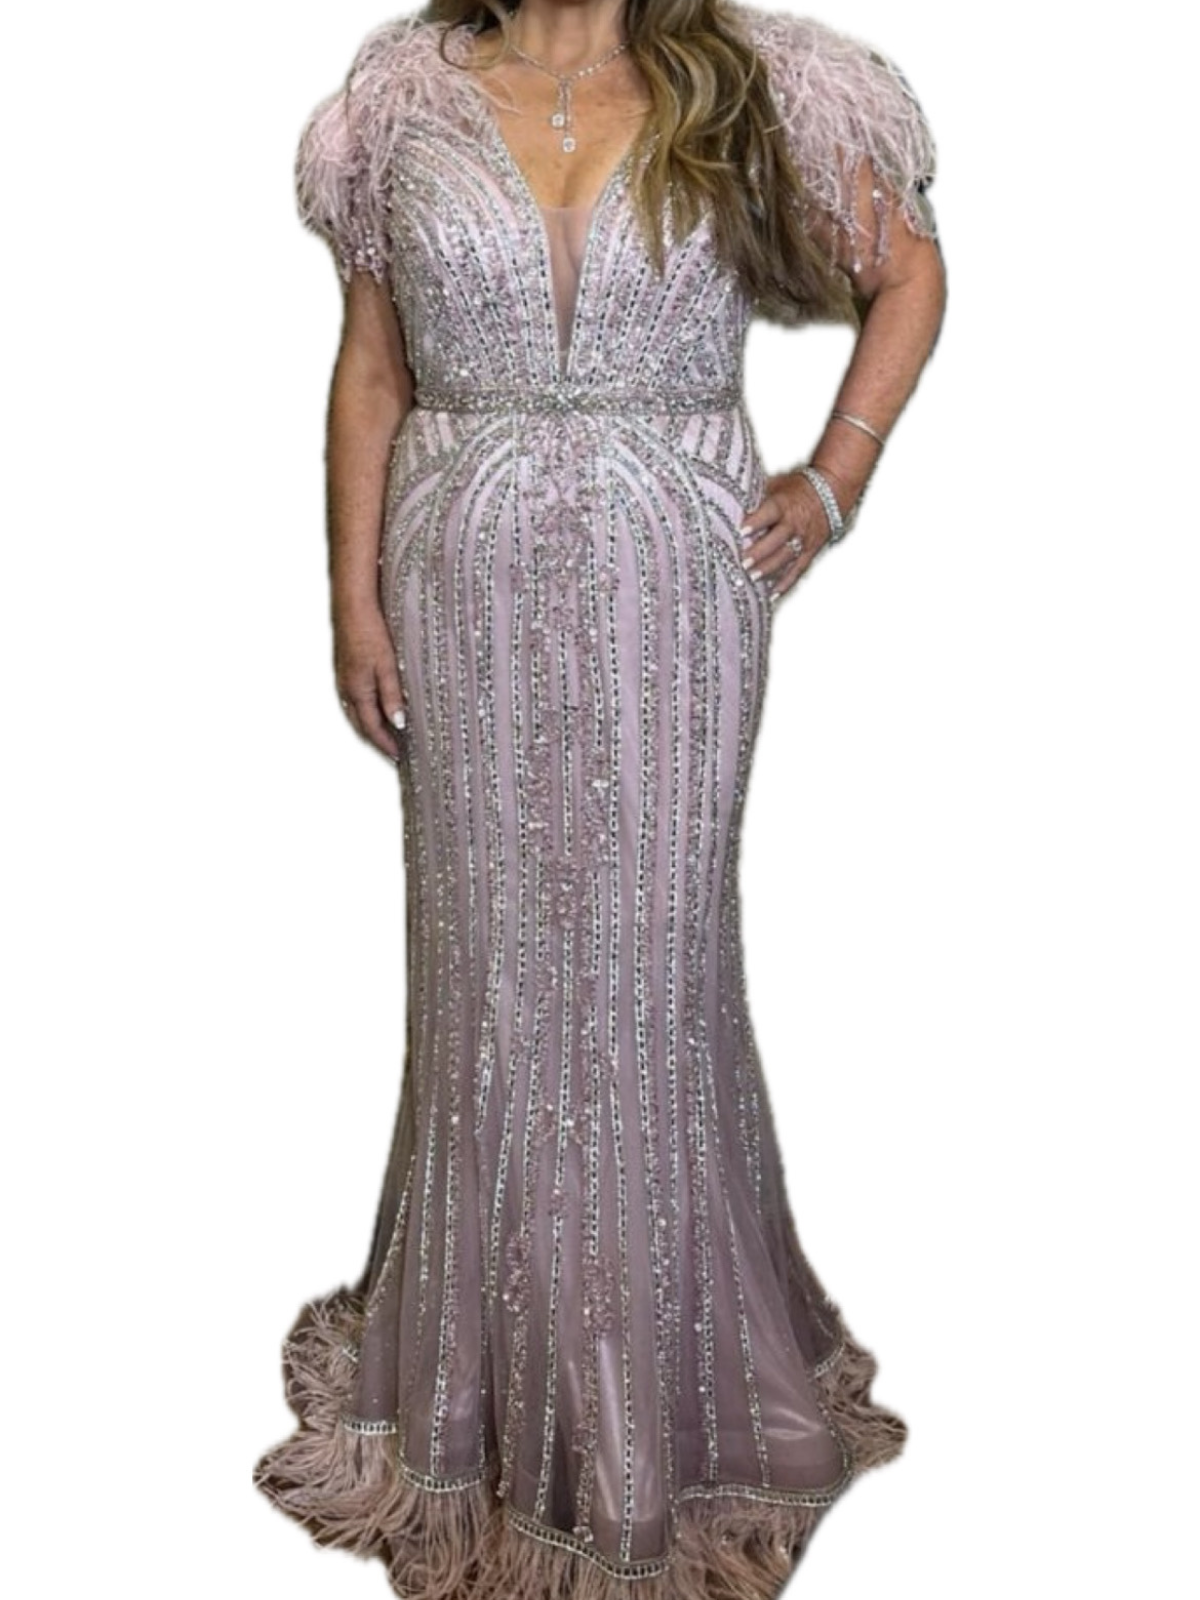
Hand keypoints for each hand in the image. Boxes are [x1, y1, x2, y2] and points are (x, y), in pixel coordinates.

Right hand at [333, 604, 406, 761]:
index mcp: (357, 691)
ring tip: (387, 734)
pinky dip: (365, 710)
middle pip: (361, 724)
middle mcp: (346, 688)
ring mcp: (343, 678)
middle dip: (376, 740)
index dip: (385, 744)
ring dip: (370, 726)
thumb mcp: (386, 666)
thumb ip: (392, 695)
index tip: (398, 757)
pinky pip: (354, 698)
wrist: (351, 603)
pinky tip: (375, 706)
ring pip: (356, 712)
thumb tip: (397, 723)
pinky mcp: (345, 668)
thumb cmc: (370, 631)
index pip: (371, 728)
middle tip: (392, 752)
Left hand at [738, 469, 840, 603]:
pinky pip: (798, 570)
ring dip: (769, 568)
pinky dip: (786, 583)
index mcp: (784, 504)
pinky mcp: (810, 552)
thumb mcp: (777, 484)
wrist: (832, 491)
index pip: (770, 512)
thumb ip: (756, 496)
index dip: (756, 522)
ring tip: (753, 578)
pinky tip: (772, 595)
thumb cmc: (798, 487)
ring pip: (786, 557)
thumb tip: (729, 503)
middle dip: (760, 552)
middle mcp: (794, 523)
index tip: (741, 530)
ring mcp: (803, 539)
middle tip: (743, 562)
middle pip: (777, 539)